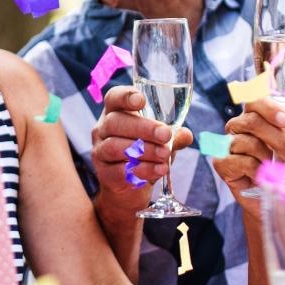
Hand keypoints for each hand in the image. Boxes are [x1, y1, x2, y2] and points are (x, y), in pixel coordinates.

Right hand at [88, 85, 191, 215]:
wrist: (129, 188)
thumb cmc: (146, 153)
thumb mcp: (162, 141)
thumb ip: (174, 136)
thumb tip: (185, 135)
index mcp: (116, 112)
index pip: (114, 98)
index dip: (125, 96)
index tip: (141, 100)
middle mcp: (103, 129)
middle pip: (115, 122)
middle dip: (143, 128)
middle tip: (165, 135)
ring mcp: (100, 151)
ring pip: (115, 147)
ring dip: (144, 151)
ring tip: (164, 156)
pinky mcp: (104, 174)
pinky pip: (119, 170)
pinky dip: (141, 170)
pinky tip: (158, 171)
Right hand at [214, 100, 284, 196]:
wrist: (280, 197)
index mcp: (256, 117)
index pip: (254, 101)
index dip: (269, 108)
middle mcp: (238, 128)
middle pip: (250, 120)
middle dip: (276, 138)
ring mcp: (227, 145)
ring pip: (245, 141)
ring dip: (267, 157)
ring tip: (278, 169)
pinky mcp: (222, 164)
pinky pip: (239, 161)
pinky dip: (256, 170)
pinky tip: (262, 177)